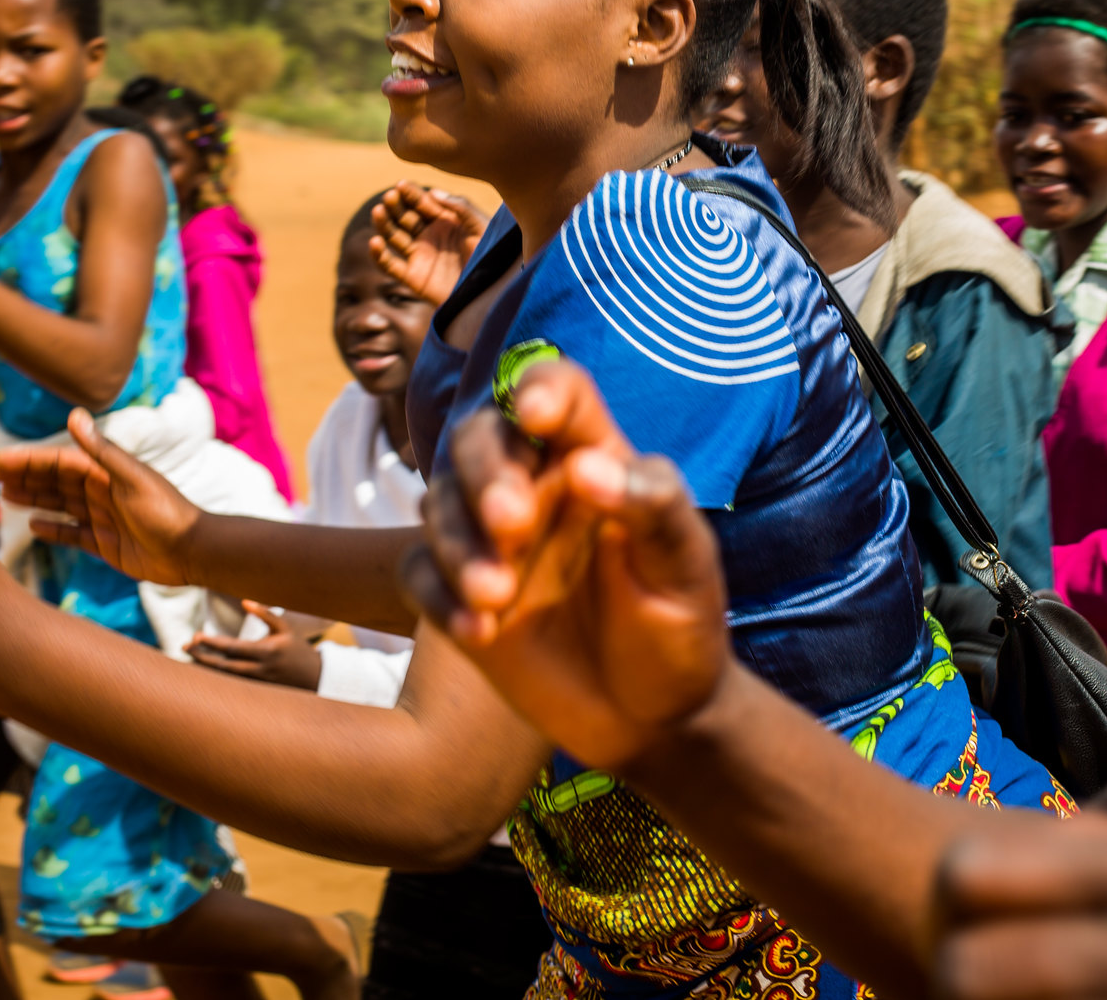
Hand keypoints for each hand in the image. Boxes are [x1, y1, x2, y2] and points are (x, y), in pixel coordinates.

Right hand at [0, 407, 203, 585]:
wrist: (191, 551)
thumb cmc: (165, 511)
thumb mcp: (132, 478)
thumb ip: (102, 450)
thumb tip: (74, 414)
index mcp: (108, 473)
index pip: (62, 462)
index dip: (31, 460)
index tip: (0, 460)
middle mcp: (103, 492)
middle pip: (57, 481)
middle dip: (26, 476)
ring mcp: (103, 518)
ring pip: (60, 505)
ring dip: (35, 498)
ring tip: (5, 495)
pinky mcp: (106, 543)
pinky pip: (73, 534)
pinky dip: (54, 530)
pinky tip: (33, 525)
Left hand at [188, 601, 324, 689]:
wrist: (315, 677)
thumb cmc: (298, 648)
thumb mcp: (285, 628)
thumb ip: (265, 614)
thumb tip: (244, 601)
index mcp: (266, 651)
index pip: (231, 647)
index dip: (211, 642)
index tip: (195, 636)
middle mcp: (259, 668)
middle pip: (223, 664)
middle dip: (202, 656)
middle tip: (184, 647)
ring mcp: (257, 682)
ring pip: (224, 676)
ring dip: (206, 666)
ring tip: (190, 656)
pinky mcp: (256, 689)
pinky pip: (231, 683)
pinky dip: (216, 676)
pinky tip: (205, 668)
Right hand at [371, 181, 486, 305]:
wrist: (491, 292)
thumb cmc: (491, 257)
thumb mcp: (481, 227)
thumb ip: (461, 207)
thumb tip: (432, 192)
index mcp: (444, 222)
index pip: (422, 203)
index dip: (411, 194)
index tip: (401, 185)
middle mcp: (429, 236)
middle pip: (404, 217)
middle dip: (395, 206)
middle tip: (390, 196)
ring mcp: (419, 256)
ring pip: (393, 236)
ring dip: (384, 223)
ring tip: (378, 210)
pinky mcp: (413, 277)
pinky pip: (390, 265)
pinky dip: (379, 255)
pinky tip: (375, 242)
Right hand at [402, 359, 731, 771]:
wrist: (655, 717)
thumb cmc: (680, 623)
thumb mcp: (686, 564)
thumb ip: (651, 505)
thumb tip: (586, 467)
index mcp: (595, 458)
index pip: (560, 392)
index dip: (542, 388)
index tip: (539, 415)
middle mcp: (535, 486)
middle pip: (480, 437)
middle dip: (484, 471)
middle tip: (513, 523)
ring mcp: (492, 540)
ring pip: (438, 501)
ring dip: (459, 542)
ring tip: (498, 597)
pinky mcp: (459, 593)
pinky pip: (419, 571)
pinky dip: (437, 595)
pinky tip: (481, 634)